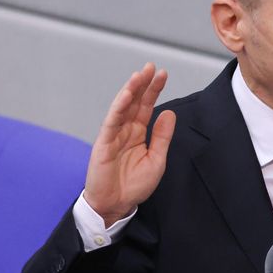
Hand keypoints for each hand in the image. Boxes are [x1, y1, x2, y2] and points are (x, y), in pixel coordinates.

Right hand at [84, 63, 175, 225]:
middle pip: (135, 102)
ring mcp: (113, 135)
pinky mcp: (103, 143)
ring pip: (122, 108)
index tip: (163, 75)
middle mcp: (125, 130)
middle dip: (143, 84)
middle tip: (152, 67)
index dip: (154, 91)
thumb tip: (169, 113)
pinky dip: (118, 107)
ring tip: (140, 75)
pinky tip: (126, 95)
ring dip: (130, 90)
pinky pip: (111, 121)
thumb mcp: (156, 159)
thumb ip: (162, 137)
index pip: (146, 107)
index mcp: (138, 134)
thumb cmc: (134, 185)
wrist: (116, 205)